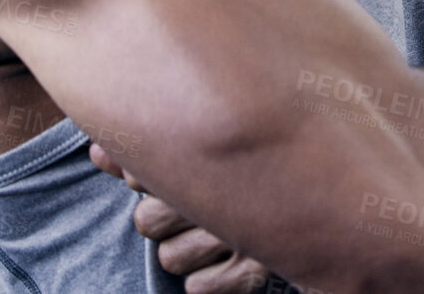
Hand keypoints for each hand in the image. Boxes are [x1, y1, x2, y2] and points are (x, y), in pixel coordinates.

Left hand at [91, 143, 294, 292]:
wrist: (327, 181)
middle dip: (161, 217)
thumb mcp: (196, 143)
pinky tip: (220, 261)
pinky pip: (199, 289)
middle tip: (189, 205)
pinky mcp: (255, 271)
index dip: (145, 177)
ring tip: (207, 233)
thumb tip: (96, 152)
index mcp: (210, 153)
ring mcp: (241, 234)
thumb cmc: (250, 155)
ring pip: (169, 259)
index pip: (140, 173)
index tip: (169, 170)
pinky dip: (206, 280)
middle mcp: (223, 194)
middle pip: (146, 221)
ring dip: (182, 250)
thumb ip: (141, 148)